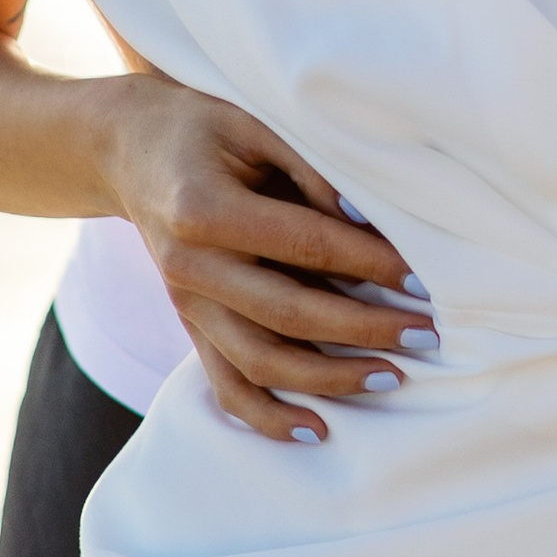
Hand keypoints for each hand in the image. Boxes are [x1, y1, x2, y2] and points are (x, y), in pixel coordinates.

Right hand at [97, 72, 431, 442]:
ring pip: (260, 363)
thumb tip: (369, 220)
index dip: (369, 264)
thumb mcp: (254, 125)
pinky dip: (267, 418)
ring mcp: (186, 305)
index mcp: (204, 211)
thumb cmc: (203, 128)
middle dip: (365, 330)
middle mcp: (189, 268)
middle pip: (288, 315)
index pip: (305, 246)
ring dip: (329, 380)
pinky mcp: (189, 326)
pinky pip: (226, 386)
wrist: (129, 149)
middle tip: (426, 334)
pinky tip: (317, 431)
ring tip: (392, 377)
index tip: (423, 278)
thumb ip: (310, 169)